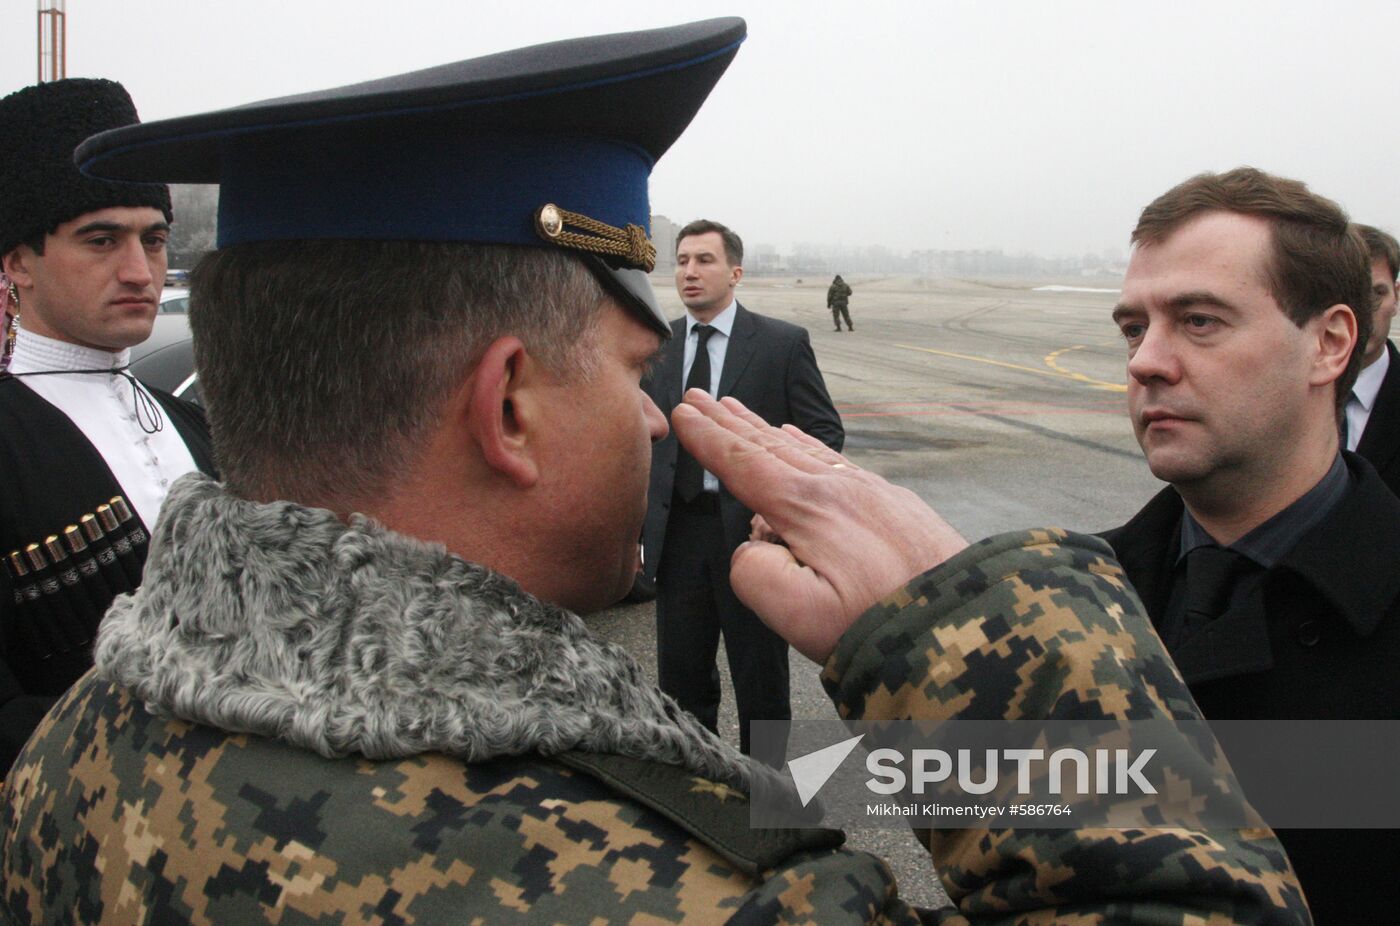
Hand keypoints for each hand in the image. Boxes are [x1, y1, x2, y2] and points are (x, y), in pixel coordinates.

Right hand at [671, 390, 967, 662]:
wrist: (965, 621)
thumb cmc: (880, 624)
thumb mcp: (798, 613)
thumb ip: (755, 573)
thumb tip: (754, 546)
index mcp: (806, 508)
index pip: (743, 464)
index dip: (708, 440)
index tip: (682, 414)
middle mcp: (837, 486)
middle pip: (768, 444)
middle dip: (728, 419)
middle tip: (698, 394)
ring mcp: (869, 490)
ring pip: (802, 447)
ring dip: (762, 426)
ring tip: (736, 409)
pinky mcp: (894, 503)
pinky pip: (834, 459)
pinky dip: (804, 442)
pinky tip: (798, 439)